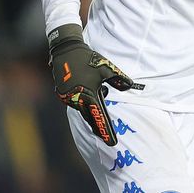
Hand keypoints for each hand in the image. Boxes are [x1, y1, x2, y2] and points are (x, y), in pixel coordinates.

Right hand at [48, 24, 137, 145]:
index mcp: (88, 95)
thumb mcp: (107, 68)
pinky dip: (85, 105)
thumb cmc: (89, 59)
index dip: (106, 130)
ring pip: (83, 110)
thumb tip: (130, 86)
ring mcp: (68, 97)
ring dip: (92, 114)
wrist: (67, 50)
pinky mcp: (63, 94)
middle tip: (107, 139)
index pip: (99, 117)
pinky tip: (91, 104)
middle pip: (90, 118)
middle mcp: (76, 99)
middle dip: (99, 128)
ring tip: (101, 124)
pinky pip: (77, 103)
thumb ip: (119, 79)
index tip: (112, 142)